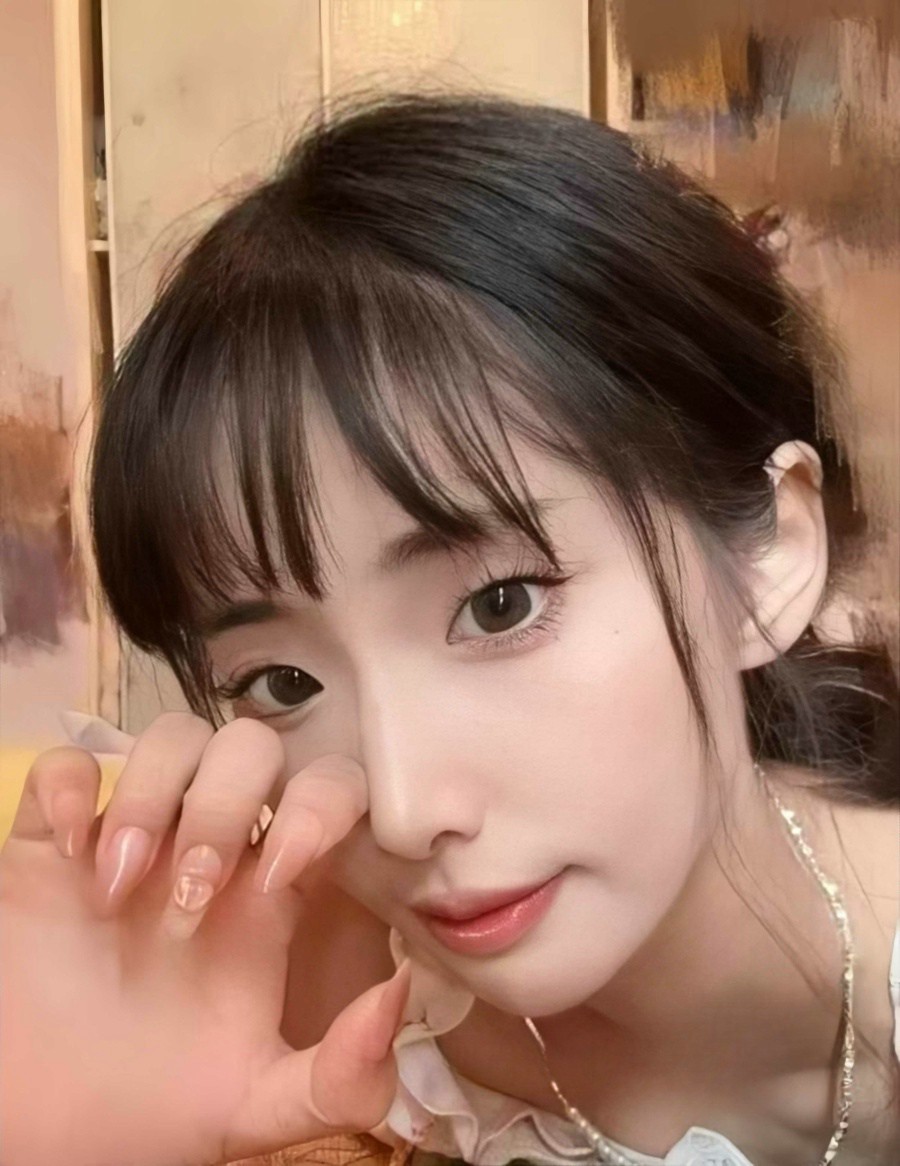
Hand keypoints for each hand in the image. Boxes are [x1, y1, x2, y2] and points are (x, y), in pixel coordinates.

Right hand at [0, 712, 410, 1165]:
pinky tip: (69, 849)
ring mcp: (135, 837)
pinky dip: (70, 787)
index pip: (328, 791)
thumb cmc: (161, 1108)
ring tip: (120, 887)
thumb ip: (345, 1078)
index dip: (319, 805)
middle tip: (192, 894)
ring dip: (152, 794)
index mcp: (274, 890)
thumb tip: (399, 991)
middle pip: (251, 745)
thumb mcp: (262, 1106)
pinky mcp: (52, 845)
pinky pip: (68, 765)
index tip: (277, 877)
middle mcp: (212, 846)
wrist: (50, 1137)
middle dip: (227, 801)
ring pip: (171, 737)